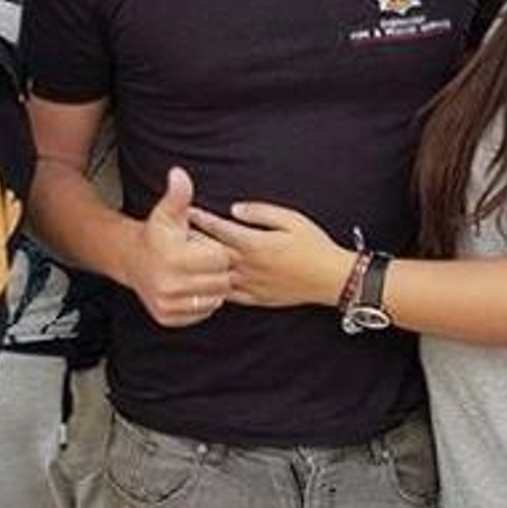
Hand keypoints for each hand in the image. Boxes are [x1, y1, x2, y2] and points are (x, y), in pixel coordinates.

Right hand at [120, 167, 232, 327]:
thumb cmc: (156, 234)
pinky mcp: (168, 318)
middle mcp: (170, 286)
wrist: (131, 259)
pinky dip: (201, 302)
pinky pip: (202, 313)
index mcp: (174, 259)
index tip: (202, 245)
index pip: (220, 259)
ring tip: (195, 273)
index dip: (216, 249)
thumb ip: (178, 194)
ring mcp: (168, 305)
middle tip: (200, 260)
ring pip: (214, 300)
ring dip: (211, 287)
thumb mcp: (167, 212)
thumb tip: (179, 174)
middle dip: (216, 270)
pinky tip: (190, 287)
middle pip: (221, 281)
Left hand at [189, 201, 354, 308]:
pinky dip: (214, 288)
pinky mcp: (256, 298)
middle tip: (174, 235)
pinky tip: (204, 284)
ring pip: (215, 276)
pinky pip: (228, 295)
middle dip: (192, 242)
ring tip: (182, 260)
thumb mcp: (291, 219)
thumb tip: (235, 209)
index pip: (220, 229)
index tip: (186, 211)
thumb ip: (261, 212)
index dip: (201, 218)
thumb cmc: (314, 245)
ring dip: (199, 268)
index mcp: (255, 244)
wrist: (332, 279)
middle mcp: (248, 266)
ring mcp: (250, 285)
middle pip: (211, 253)